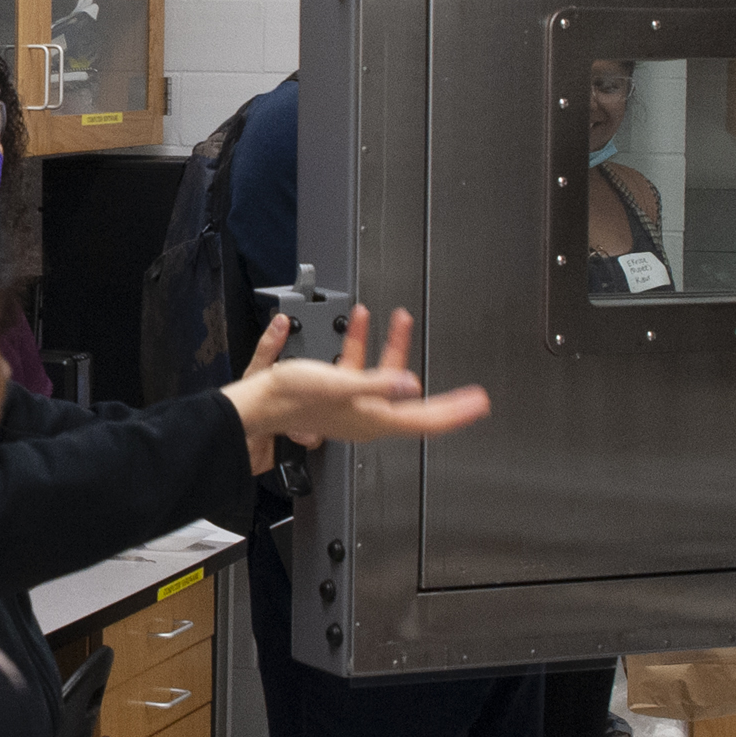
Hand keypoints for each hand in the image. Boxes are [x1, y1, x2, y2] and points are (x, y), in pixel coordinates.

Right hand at [224, 303, 491, 472]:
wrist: (257, 402)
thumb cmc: (291, 399)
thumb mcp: (338, 384)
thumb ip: (376, 383)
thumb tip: (411, 385)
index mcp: (374, 418)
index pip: (425, 419)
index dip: (455, 412)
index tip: (478, 404)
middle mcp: (367, 415)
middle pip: (416, 404)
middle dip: (443, 390)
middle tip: (469, 391)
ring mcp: (354, 405)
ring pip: (388, 378)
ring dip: (394, 346)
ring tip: (398, 318)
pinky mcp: (338, 393)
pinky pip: (362, 369)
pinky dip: (364, 344)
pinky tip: (358, 322)